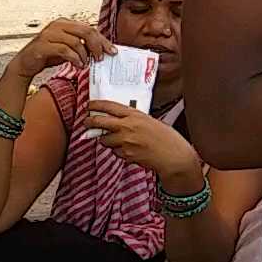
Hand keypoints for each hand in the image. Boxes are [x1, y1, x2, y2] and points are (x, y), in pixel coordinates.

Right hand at [6, 19, 113, 82]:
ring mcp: (49, 33)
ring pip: (76, 41)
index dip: (103, 40)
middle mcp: (58, 25)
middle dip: (97, 46)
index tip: (112, 51)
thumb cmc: (48, 55)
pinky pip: (64, 50)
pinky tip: (78, 65)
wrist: (25, 64)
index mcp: (65, 23)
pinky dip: (74, 58)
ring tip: (86, 64)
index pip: (90, 29)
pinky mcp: (43, 44)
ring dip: (84, 55)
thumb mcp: (68, 48)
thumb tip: (102, 50)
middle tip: (101, 58)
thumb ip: (82, 45)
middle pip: (86, 31)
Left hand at [85, 100, 201, 187]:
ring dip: (107, 140)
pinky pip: (115, 152)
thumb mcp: (152, 122)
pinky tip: (130, 150)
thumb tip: (120, 121)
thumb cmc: (167, 138)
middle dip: (90, 122)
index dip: (97, 105)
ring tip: (118, 141)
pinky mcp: (125, 154)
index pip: (110, 106)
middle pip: (100, 122)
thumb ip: (135, 120)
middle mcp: (128, 126)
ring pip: (105, 140)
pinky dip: (119, 151)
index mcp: (135, 115)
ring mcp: (125, 141)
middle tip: (87, 122)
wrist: (173, 156)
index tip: (90, 105)